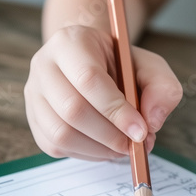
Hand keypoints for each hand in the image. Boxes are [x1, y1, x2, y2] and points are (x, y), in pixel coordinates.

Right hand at [23, 25, 182, 160]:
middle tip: (136, 144)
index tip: (141, 130)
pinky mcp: (34, 119)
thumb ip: (162, 88)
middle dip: (110, 134)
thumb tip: (151, 121)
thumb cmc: (121, 65)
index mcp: (70, 41)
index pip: (88, 78)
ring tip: (123, 146)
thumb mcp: (150, 66)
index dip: (116, 110)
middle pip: (72, 109)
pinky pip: (56, 146)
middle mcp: (44, 65)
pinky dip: (86, 154)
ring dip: (99, 148)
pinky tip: (106, 146)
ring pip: (61, 133)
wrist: (93, 64)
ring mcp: (34, 93)